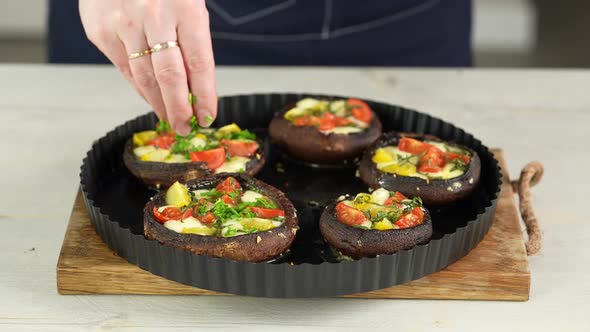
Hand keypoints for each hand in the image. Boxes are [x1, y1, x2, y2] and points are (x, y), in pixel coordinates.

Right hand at [79, 0, 216, 134]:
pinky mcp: (101, 30)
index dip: (205, 95)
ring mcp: (123, 24)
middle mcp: (153, 16)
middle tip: (185, 127)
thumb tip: (197, 86)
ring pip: (144, 78)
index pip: (199, 63)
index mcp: (186, 8)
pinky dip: (139, 89)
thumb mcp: (189, 3)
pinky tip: (149, 99)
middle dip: (179, 109)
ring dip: (158, 105)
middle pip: (169, 76)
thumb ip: (192, 40)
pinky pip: (124, 69)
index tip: (208, 116)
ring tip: (170, 119)